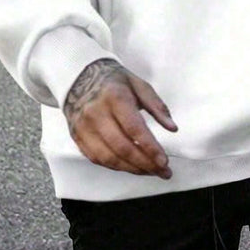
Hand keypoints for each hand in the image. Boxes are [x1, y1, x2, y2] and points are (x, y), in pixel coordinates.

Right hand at [63, 58, 177, 179]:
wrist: (80, 77)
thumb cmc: (114, 81)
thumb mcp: (139, 85)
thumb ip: (157, 106)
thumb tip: (172, 128)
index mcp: (114, 97)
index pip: (134, 128)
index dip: (150, 147)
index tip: (164, 161)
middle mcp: (96, 113)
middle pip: (122, 147)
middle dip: (145, 163)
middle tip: (162, 171)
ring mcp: (84, 127)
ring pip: (109, 157)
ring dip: (132, 169)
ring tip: (150, 171)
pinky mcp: (78, 137)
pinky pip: (97, 159)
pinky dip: (116, 167)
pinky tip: (131, 167)